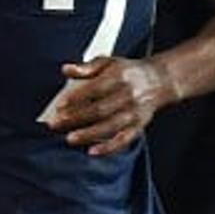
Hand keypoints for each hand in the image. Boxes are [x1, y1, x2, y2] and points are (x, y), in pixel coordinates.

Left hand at [44, 56, 176, 155]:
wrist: (159, 80)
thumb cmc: (128, 71)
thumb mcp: (108, 61)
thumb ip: (86, 67)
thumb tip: (65, 69)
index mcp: (119, 76)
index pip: (95, 88)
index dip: (76, 97)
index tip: (59, 105)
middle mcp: (128, 95)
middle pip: (100, 109)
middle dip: (76, 118)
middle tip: (56, 123)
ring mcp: (134, 112)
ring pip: (110, 126)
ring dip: (89, 134)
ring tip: (70, 138)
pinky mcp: (139, 126)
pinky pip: (123, 140)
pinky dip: (108, 148)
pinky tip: (92, 151)